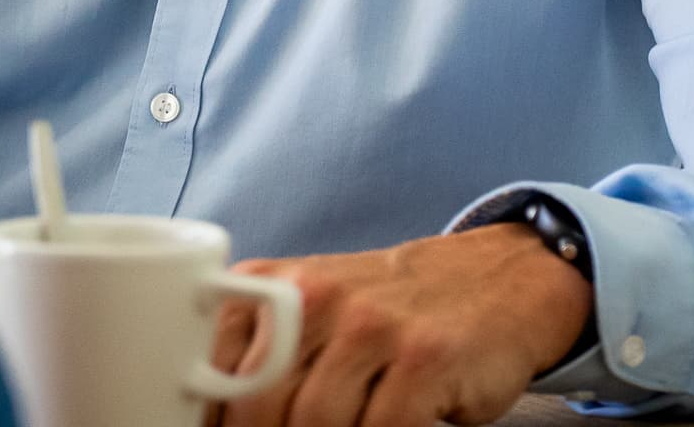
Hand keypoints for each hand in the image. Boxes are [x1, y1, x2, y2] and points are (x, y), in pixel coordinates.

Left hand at [205, 222, 590, 426]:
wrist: (491, 280)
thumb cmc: (384, 314)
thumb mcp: (308, 314)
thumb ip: (257, 358)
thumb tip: (203, 418)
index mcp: (269, 289)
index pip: (210, 372)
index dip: (210, 422)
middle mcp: (314, 297)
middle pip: (258, 409)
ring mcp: (372, 325)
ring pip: (316, 424)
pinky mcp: (426, 356)